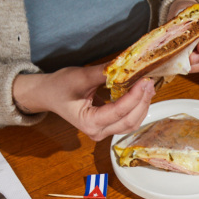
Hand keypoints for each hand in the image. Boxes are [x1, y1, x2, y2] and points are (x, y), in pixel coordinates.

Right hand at [12, 65, 154, 141]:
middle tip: (149, 82)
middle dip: (142, 102)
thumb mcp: (80, 76)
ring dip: (142, 106)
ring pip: (131, 124)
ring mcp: (103, 132)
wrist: (49, 94)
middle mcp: (98, 132)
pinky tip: (141, 94)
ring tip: (148, 87)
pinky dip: (136, 108)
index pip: (118, 111)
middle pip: (129, 121)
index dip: (134, 96)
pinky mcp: (108, 127)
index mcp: (88, 122)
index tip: (144, 81)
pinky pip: (127, 120)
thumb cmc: (60, 86)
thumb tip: (126, 66)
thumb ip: (103, 73)